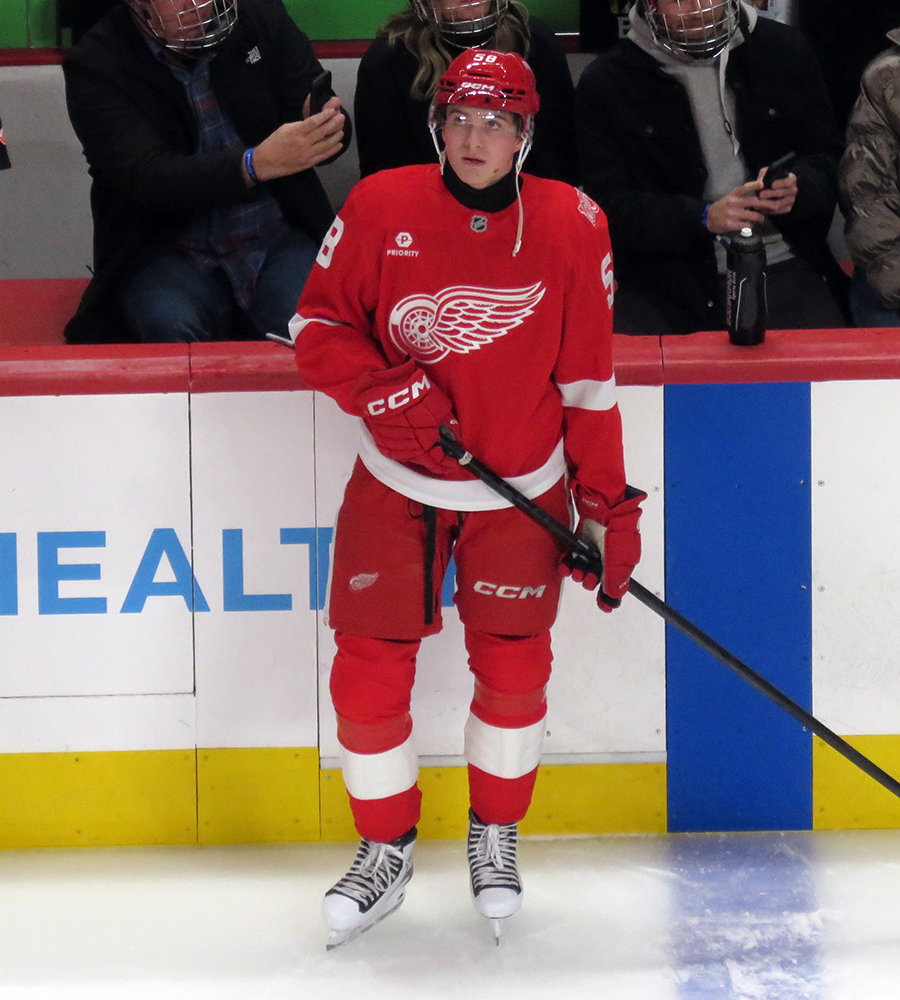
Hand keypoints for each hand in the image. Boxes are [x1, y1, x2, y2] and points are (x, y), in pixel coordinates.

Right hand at [250, 99, 344, 180]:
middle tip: (342, 118)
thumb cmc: (275, 143)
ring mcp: (307, 154)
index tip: (331, 111)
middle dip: (334, 124)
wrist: (268, 161)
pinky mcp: (309, 163)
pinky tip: (339, 145)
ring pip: (326, 144)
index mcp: (296, 132)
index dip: (324, 116)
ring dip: (335, 137)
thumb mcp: (285, 128)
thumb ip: (300, 126)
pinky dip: (333, 150)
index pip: (313, 122)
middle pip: (322, 132)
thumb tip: (313, 123)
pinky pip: (324, 156)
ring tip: (341, 131)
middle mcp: (303, 143)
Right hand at [354, 360, 461, 476]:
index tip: (454, 463)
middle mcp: (410, 449)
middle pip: (424, 461)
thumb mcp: (440, 407)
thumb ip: (448, 424)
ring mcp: (394, 447)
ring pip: (410, 457)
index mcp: (426, 443)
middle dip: (435, 460)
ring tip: (427, 451)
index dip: (447, 463)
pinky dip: (405, 450)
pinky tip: (411, 446)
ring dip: (420, 456)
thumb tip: (455, 434)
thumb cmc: (416, 396)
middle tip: (442, 458)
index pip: (438, 461)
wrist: (387, 388)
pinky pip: (396, 451)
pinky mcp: (381, 442)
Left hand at [561, 486, 646, 611]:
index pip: (614, 584)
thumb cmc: (617, 531)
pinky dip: (567, 564)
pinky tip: (565, 567)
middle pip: (595, 578)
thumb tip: (614, 597)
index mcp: (620, 562)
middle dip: (590, 581)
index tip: (603, 605)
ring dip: (578, 574)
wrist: (604, 505)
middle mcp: (605, 557)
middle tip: (588, 577)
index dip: (608, 596)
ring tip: (576, 572)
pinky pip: (570, 558)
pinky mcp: (578, 541)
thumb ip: (616, 579)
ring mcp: (591, 549)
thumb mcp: (620, 558)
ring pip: (581, 569)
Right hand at [705, 177, 766, 233]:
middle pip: (753, 202)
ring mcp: (732, 214)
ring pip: (752, 216)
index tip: (762, 184)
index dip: (754, 185)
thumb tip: (759, 195)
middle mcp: (733, 203)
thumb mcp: (730, 197)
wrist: (708, 218)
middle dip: (766, 204)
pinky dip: (749, 225)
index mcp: (733, 195)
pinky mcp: (730, 224)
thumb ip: (743, 195)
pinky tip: (748, 224)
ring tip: (760, 218)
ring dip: (759, 217)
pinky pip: (746, 225)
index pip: (744, 188)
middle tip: (775, 206)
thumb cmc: (722, 206)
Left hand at [757, 169, 796, 215]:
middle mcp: (793, 190)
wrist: (771, 191)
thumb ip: (765, 174)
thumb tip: (760, 181)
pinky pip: (777, 212)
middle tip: (760, 195)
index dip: (781, 183)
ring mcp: (791, 200)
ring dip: (766, 204)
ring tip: (756, 203)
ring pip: (778, 204)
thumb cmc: (769, 180)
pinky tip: (759, 208)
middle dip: (770, 194)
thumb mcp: (767, 174)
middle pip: (781, 193)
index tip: (772, 185)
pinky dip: (767, 210)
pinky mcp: (787, 209)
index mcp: (791, 179)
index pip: (789, 181)